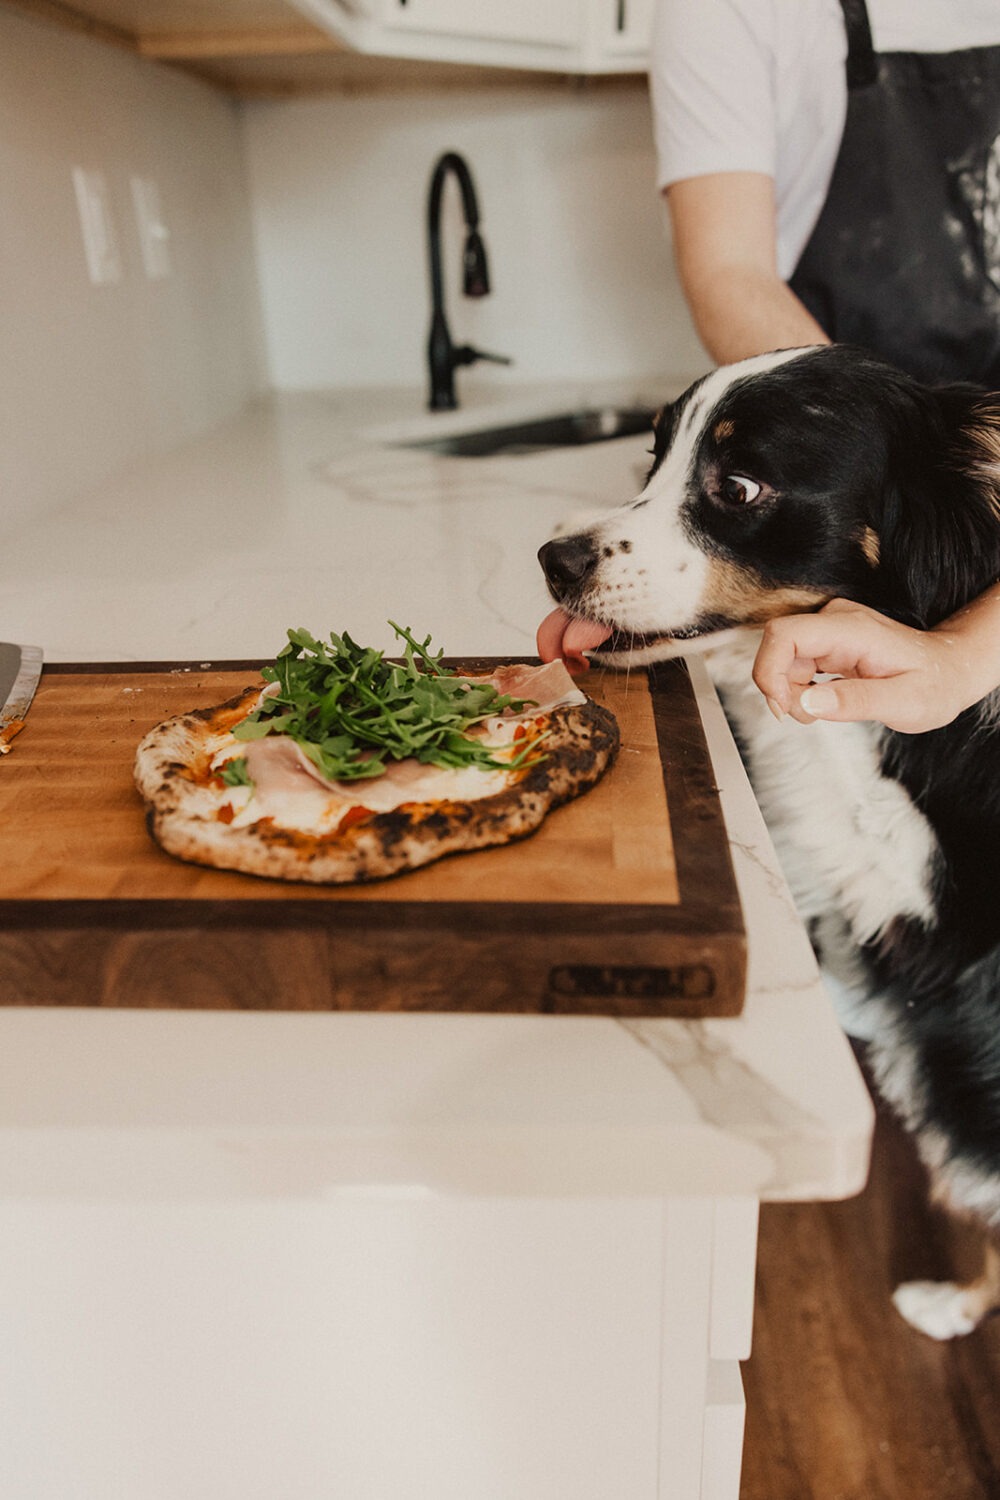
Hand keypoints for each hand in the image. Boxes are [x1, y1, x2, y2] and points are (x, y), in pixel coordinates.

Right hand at [752, 599, 971, 732]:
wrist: (951, 670)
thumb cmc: (934, 685)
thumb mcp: (905, 704)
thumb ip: (856, 701)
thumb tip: (808, 703)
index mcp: (851, 630)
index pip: (784, 634)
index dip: (769, 671)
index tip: (784, 708)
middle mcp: (835, 621)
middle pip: (777, 648)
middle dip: (781, 689)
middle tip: (809, 717)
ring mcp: (830, 630)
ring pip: (783, 659)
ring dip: (790, 692)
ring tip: (823, 712)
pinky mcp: (828, 642)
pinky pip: (795, 663)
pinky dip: (798, 688)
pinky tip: (822, 701)